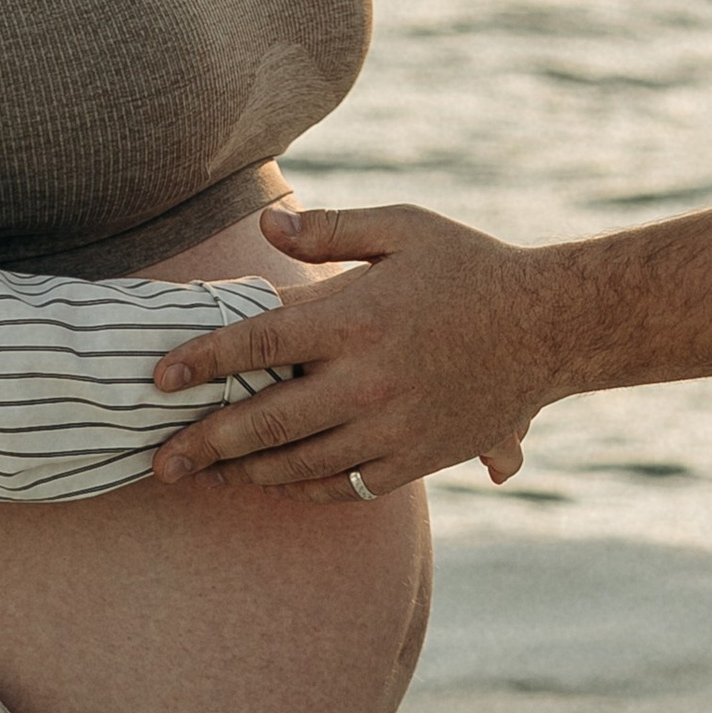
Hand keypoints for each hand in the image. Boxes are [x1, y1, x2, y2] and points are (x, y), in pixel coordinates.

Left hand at [148, 201, 556, 502]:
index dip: (202, 360)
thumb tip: (265, 223)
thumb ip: (330, 229)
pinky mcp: (416, 459)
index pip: (257, 343)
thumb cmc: (471, 267)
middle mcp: (367, 380)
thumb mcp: (404, 228)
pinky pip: (345, 486)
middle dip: (203, 443)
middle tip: (159, 461)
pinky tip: (276, 484)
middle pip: (264, 420)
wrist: (552, 326)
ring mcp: (392, 426)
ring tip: (208, 476)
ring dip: (246, 473)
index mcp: (356, 317)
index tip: (159, 377)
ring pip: (299, 463)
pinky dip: (304, 490)